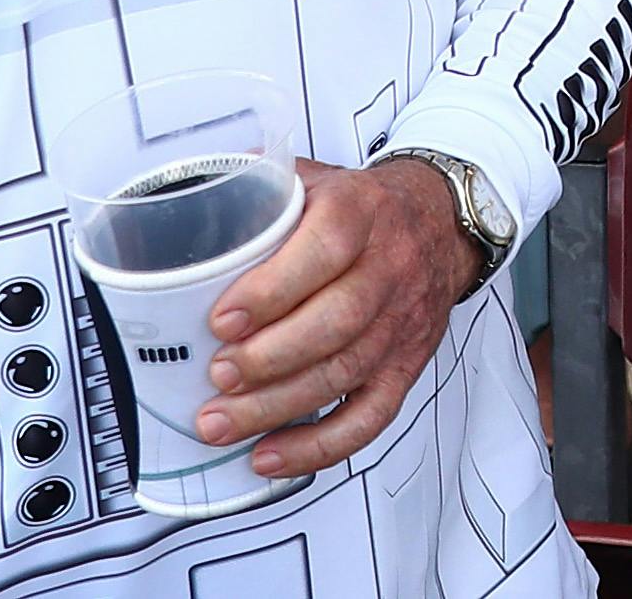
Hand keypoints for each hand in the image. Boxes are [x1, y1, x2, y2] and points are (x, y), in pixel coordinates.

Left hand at [199, 154, 474, 479]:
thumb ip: (258, 184)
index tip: (221, 319)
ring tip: (220, 423)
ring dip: (277, 407)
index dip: (272, 290)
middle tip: (217, 376)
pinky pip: (369, 417)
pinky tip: (271, 453)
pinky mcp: (404, 366)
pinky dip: (319, 445)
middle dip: (269, 359)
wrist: (440, 222)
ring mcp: (399, 323)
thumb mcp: (315, 178)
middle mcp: (388, 269)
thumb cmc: (365, 207)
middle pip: (337, 322)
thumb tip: (190, 197)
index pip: (326, 249)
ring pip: (344, 373)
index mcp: (361, 212)